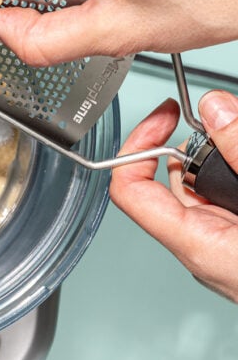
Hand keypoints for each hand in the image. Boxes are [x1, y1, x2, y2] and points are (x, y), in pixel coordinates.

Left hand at [109, 90, 237, 302]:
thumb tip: (216, 111)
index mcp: (199, 245)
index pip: (131, 191)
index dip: (138, 144)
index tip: (166, 114)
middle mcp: (205, 248)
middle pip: (177, 180)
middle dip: (203, 142)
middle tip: (230, 120)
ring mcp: (227, 247)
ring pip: (210, 188)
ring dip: (229, 157)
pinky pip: (232, 201)